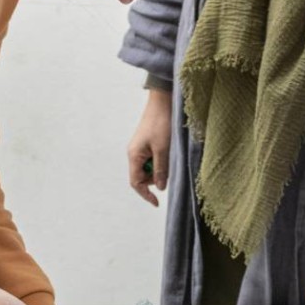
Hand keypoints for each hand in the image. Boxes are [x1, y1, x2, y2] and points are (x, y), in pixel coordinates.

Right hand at [127, 88, 170, 205]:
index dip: (145, 194)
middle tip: (169, 171)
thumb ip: (160, 169)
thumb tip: (159, 188)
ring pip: (149, 167)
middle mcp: (134, 153)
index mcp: (134, 155)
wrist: (163, 101)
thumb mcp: (163, 149)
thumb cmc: (161, 123)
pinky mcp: (148, 142)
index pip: (136, 182)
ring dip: (159, 168)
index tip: (157, 203)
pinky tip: (169, 152)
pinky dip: (161, 160)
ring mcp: (140, 147)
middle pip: (142, 176)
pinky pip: (153, 158)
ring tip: (170, 157)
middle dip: (155, 179)